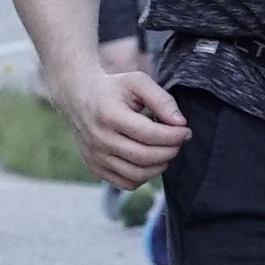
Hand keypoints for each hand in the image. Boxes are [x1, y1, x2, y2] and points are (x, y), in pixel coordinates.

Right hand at [54, 58, 190, 182]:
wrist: (78, 98)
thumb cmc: (113, 89)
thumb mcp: (138, 82)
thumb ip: (162, 99)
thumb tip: (181, 124)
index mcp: (109, 115)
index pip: (148, 134)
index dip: (173, 136)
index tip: (186, 130)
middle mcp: (99, 139)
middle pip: (145, 157)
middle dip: (170, 151)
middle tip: (179, 141)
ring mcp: (95, 157)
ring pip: (138, 174)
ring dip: (160, 165)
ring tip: (167, 150)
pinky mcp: (95, 168)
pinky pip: (127, 182)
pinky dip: (145, 175)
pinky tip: (150, 159)